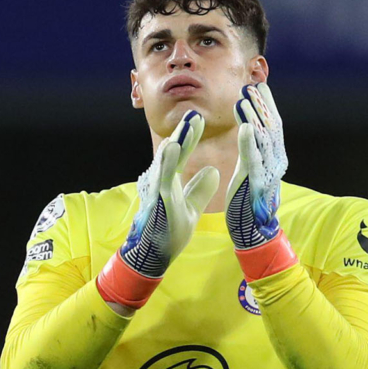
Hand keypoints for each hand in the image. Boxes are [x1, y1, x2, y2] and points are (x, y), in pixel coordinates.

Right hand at [97, 110, 219, 308]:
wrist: (154, 255)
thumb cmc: (169, 232)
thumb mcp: (191, 208)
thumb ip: (200, 189)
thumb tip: (213, 170)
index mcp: (171, 181)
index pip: (182, 154)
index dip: (190, 137)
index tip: (198, 119)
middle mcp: (163, 181)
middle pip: (175, 152)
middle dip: (184, 133)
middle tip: (194, 113)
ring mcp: (159, 189)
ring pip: (167, 160)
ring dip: (177, 141)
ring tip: (187, 123)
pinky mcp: (158, 199)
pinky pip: (163, 177)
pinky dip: (168, 161)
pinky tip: (172, 146)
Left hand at [226, 83, 287, 249]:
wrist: (253, 231)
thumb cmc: (248, 201)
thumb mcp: (252, 170)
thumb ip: (253, 149)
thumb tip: (250, 127)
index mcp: (273, 158)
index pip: (273, 125)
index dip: (266, 104)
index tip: (258, 85)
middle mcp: (275, 162)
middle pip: (272, 126)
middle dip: (262, 104)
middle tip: (252, 84)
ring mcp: (267, 172)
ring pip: (264, 139)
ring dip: (254, 116)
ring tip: (245, 97)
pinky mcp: (255, 183)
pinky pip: (254, 159)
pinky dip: (250, 141)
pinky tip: (245, 126)